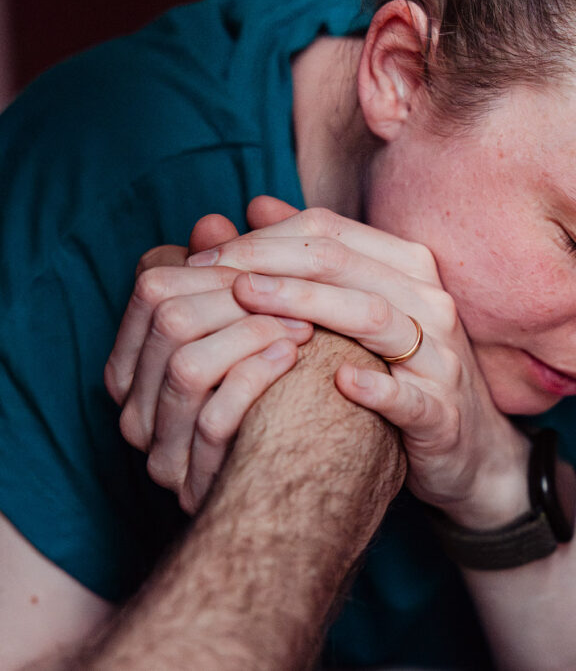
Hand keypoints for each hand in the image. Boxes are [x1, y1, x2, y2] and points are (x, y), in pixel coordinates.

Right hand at [105, 198, 313, 512]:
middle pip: (171, 321)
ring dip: (252, 334)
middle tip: (300, 289)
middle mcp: (135, 407)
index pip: (154, 288)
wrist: (302, 491)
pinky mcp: (196, 481)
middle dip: (239, 296)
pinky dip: (257, 377)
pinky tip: (295, 357)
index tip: (268, 258)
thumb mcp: (253, 334)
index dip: (214, 266)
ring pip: (189, 366)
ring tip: (304, 324)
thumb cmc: (278, 399)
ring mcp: (160, 449)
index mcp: (137, 365)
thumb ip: (230, 280)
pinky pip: (216, 418)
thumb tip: (214, 220)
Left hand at [189, 205, 530, 527]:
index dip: (266, 237)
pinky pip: (408, 396)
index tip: (208, 254)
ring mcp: (441, 358)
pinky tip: (337, 381)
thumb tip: (256, 206)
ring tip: (249, 301)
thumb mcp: (362, 310)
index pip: (332, 233)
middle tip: (214, 271)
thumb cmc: (401, 373)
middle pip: (346, 265)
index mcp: (409, 270)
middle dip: (273, 261)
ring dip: (308, 303)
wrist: (467, 449)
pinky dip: (375, 386)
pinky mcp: (443, 415)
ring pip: (375, 317)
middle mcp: (430, 304)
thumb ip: (313, 260)